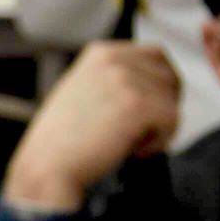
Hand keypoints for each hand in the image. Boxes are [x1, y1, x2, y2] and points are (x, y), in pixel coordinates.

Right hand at [4, 42, 180, 210]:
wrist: (46, 167)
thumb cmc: (61, 141)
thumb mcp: (83, 92)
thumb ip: (113, 80)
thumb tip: (152, 84)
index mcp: (100, 53)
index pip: (156, 55)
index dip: (161, 84)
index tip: (151, 108)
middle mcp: (113, 59)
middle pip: (169, 76)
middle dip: (163, 105)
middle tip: (140, 130)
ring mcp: (125, 79)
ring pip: (173, 101)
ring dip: (157, 126)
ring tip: (126, 141)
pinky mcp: (137, 103)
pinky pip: (173, 121)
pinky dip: (158, 142)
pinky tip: (130, 150)